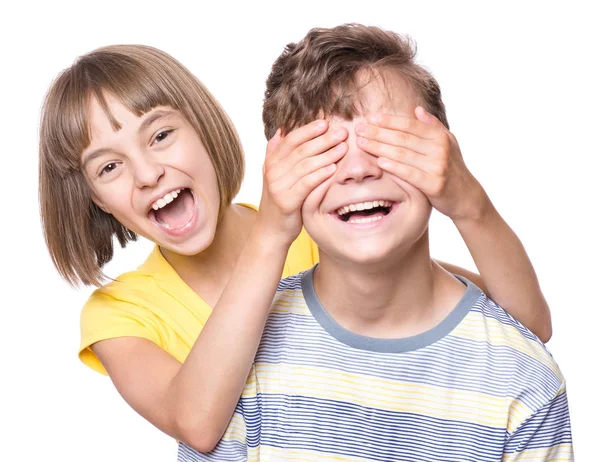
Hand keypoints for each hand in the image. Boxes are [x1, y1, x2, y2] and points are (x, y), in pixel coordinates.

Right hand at [257, 120, 347, 246]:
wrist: (271, 230)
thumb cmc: (280, 201)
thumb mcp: (276, 175)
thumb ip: (276, 153)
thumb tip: (280, 131)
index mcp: (272, 162)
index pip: (291, 139)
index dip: (308, 130)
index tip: (326, 123)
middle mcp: (272, 172)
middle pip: (301, 150)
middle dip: (323, 140)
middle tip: (342, 132)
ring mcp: (278, 186)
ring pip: (306, 165)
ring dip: (327, 155)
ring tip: (343, 148)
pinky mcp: (286, 201)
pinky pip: (306, 184)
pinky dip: (320, 175)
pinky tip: (334, 169)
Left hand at [355, 107, 488, 221]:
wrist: (466, 196)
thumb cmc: (452, 168)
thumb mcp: (448, 143)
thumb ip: (432, 126)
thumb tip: (417, 109)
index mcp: (440, 136)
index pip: (410, 125)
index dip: (389, 121)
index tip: (371, 118)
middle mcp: (440, 149)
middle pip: (402, 138)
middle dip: (378, 132)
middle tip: (359, 129)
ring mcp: (438, 167)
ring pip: (403, 154)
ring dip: (379, 147)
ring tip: (362, 143)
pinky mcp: (434, 184)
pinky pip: (410, 174)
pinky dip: (394, 167)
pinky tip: (379, 161)